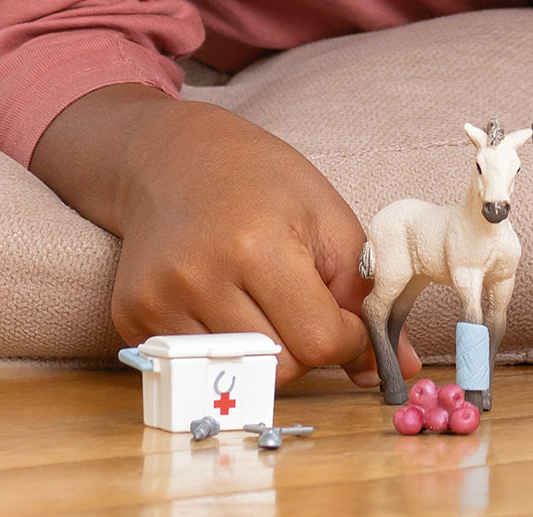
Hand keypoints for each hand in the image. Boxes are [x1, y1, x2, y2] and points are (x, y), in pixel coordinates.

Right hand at [33, 86, 420, 386]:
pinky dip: (223, 349)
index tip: (346, 316)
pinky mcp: (131, 317)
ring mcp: (158, 301)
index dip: (346, 337)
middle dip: (306, 346)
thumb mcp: (328, 218)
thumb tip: (400, 365)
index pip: (318, 340)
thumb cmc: (263, 179)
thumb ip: (365, 293)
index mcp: (258, 245)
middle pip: (280, 367)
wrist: (173, 157)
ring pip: (239, 375)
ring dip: (266, 353)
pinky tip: (222, 301)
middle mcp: (200, 278)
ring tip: (262, 300)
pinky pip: (197, 367)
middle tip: (301, 302)